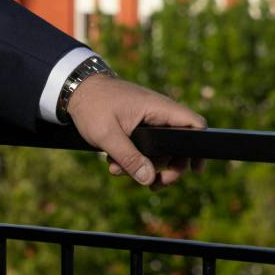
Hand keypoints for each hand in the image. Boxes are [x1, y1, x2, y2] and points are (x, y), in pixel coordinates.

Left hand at [66, 74, 205, 187]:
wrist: (74, 91)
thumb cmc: (92, 105)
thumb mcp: (108, 134)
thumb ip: (129, 158)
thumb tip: (149, 179)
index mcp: (158, 108)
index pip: (193, 124)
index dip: (199, 147)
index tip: (195, 169)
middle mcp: (158, 113)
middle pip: (178, 145)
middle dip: (168, 167)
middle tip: (156, 184)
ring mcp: (148, 120)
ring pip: (159, 150)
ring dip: (144, 166)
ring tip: (118, 172)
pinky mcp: (137, 126)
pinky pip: (144, 148)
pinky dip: (132, 159)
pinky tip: (114, 165)